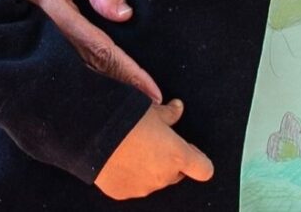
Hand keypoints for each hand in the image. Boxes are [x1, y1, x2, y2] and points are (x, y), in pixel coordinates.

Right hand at [14, 0, 162, 102]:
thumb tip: (125, 15)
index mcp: (53, 16)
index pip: (99, 50)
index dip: (128, 72)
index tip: (153, 91)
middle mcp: (41, 42)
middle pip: (88, 74)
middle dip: (120, 93)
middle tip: (153, 109)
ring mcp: (31, 54)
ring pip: (75, 81)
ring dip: (103, 96)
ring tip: (134, 110)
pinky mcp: (26, 58)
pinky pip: (60, 77)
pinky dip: (83, 90)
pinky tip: (100, 99)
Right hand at [94, 100, 213, 199]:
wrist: (95, 136)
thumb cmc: (130, 120)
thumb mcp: (154, 111)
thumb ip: (170, 114)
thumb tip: (178, 107)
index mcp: (177, 155)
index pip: (204, 170)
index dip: (199, 160)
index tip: (190, 150)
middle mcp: (164, 176)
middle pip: (177, 174)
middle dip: (171, 162)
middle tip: (157, 144)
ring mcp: (143, 187)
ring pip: (155, 181)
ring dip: (151, 169)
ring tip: (136, 149)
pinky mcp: (124, 193)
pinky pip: (134, 185)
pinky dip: (132, 176)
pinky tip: (122, 160)